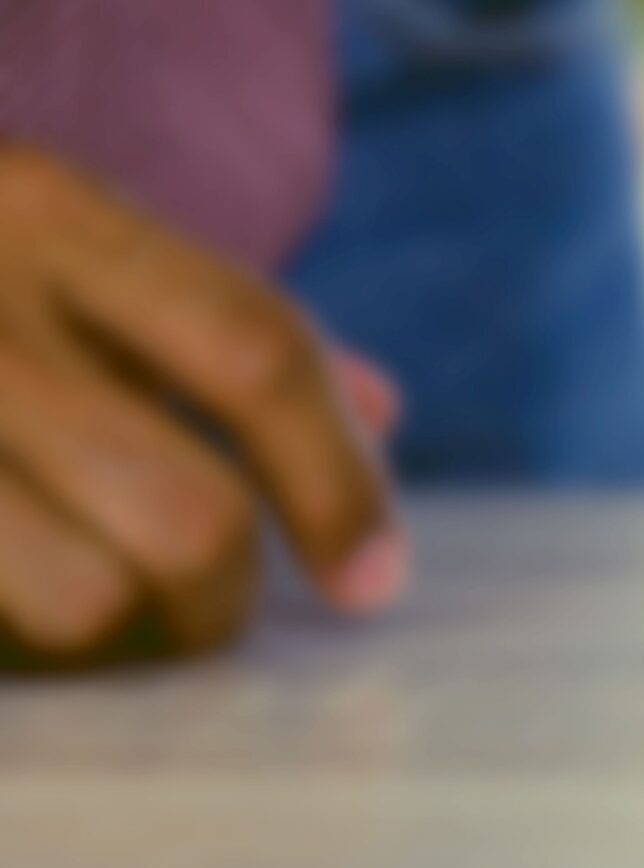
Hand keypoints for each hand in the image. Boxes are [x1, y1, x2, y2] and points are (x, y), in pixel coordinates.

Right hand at [0, 147, 406, 669]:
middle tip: (203, 623)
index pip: (256, 351)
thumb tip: (382, 407)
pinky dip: (14, 661)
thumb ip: (204, 320)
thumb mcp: (42, 229)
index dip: (339, 483)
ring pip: (76, 605)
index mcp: (40, 206)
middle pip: (186, 515)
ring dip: (103, 653)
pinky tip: (6, 639)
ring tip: (79, 636)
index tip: (377, 586)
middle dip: (221, 604)